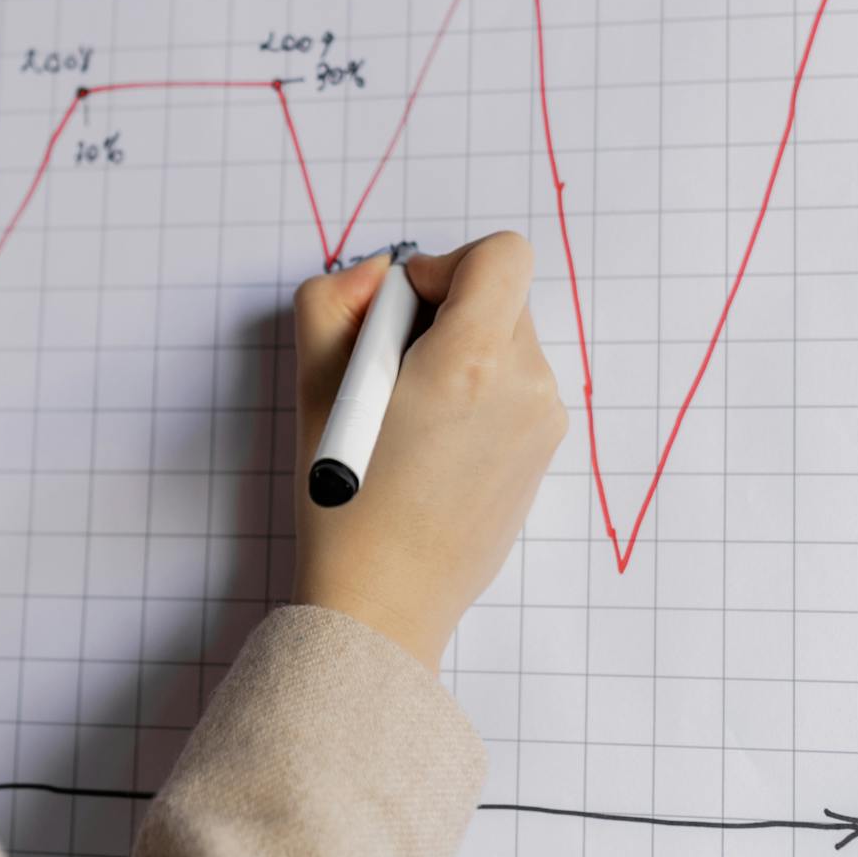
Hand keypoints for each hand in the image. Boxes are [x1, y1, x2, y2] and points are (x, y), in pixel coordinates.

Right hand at [291, 234, 567, 672]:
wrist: (385, 601)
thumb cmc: (346, 502)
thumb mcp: (314, 383)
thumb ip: (335, 298)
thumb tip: (380, 275)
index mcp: (473, 361)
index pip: (503, 255)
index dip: (447, 265)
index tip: (407, 310)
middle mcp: (526, 386)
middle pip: (501, 298)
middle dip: (446, 315)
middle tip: (393, 371)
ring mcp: (543, 423)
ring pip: (508, 343)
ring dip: (461, 355)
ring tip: (410, 418)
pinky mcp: (543, 453)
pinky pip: (515, 388)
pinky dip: (477, 394)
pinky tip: (433, 446)